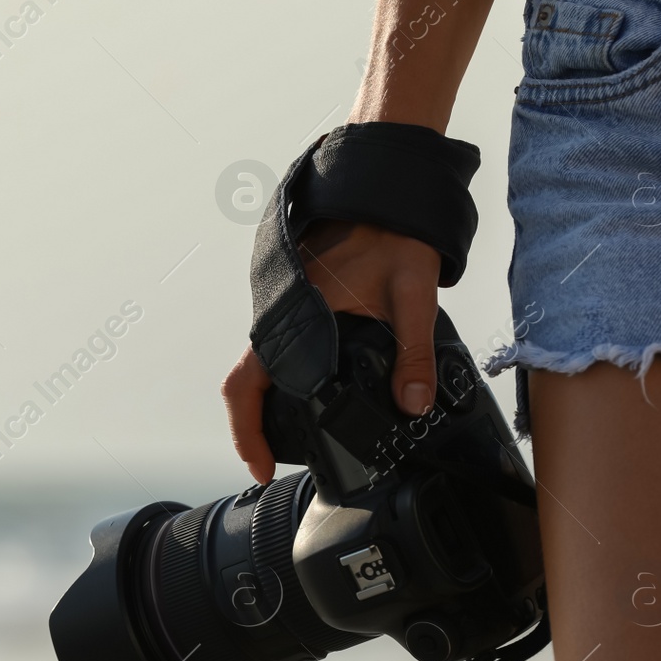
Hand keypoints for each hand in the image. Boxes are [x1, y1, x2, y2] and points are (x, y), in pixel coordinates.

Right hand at [222, 221, 441, 483]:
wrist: (392, 195)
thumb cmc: (395, 236)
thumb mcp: (412, 295)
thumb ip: (414, 352)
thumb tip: (412, 404)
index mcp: (295, 314)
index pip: (249, 380)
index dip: (248, 428)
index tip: (261, 464)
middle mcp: (283, 315)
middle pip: (246, 383)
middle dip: (252, 429)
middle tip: (270, 465)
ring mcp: (290, 312)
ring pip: (261, 369)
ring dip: (265, 407)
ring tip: (286, 444)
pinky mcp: (304, 309)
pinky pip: (281, 353)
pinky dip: (282, 384)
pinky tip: (308, 403)